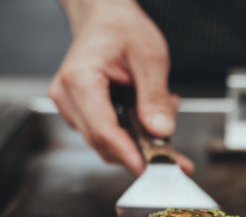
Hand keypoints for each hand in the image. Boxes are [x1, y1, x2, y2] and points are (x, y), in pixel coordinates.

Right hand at [50, 0, 193, 175]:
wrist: (105, 18)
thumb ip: (155, 97)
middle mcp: (68, 97)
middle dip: (142, 151)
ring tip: (164, 110)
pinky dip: (132, 133)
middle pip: (105, 143)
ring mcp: (71, 108)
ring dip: (139, 140)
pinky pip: (108, 135)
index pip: (103, 129)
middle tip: (177, 155)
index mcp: (80, 79)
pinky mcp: (80, 114)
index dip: (128, 153)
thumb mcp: (150, 58)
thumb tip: (161, 131)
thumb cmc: (122, 30)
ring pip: (107, 143)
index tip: (150, 168)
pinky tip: (147, 113)